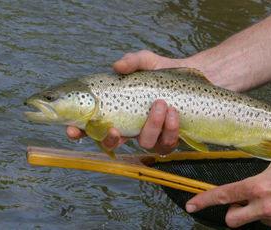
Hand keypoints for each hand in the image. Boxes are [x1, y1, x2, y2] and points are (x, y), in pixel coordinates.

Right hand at [66, 50, 184, 153]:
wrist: (196, 78)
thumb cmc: (164, 71)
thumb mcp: (146, 61)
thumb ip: (132, 61)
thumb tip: (118, 66)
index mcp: (116, 110)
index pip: (90, 125)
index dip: (78, 131)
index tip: (73, 130)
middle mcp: (129, 127)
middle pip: (111, 143)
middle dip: (110, 140)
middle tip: (114, 129)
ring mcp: (149, 136)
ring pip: (143, 143)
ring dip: (151, 126)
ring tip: (161, 104)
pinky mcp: (169, 140)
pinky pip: (165, 144)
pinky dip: (170, 129)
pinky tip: (174, 113)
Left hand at [185, 142, 270, 228]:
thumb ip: (266, 148)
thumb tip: (259, 141)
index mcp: (258, 185)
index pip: (223, 195)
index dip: (203, 201)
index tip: (191, 205)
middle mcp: (265, 206)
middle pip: (232, 219)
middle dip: (233, 213)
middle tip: (241, 204)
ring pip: (258, 222)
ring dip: (262, 214)